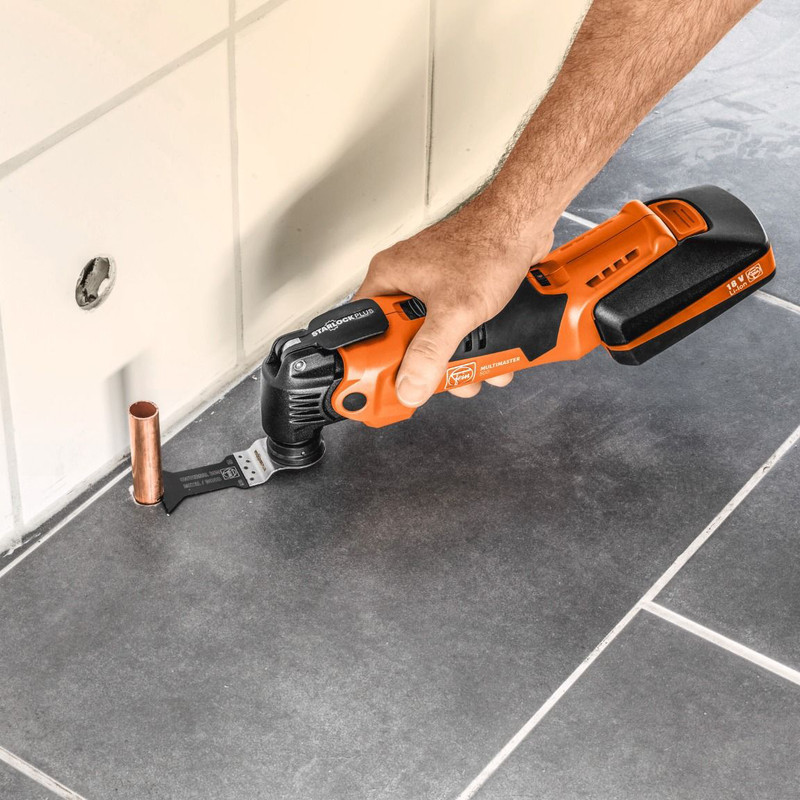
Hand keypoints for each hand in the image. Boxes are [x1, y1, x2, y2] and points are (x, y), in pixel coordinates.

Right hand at [353, 197, 554, 407]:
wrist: (525, 223)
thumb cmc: (489, 243)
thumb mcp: (456, 310)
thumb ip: (431, 352)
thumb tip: (410, 385)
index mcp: (388, 278)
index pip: (363, 330)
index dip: (372, 362)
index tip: (386, 385)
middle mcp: (405, 282)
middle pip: (402, 342)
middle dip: (429, 368)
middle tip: (443, 379)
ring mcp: (432, 289)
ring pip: (434, 340)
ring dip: (460, 362)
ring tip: (478, 369)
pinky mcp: (457, 294)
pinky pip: (456, 330)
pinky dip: (475, 346)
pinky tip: (493, 354)